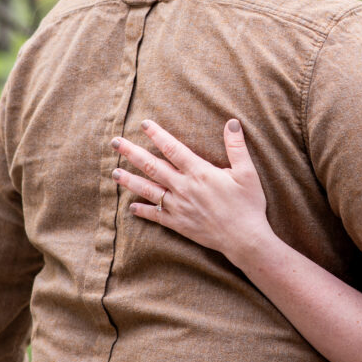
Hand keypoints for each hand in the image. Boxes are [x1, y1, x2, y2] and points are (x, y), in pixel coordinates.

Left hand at [110, 118, 272, 263]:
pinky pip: (156, 216)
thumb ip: (237, 147)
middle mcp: (184, 188)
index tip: (144, 124)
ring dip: (129, 180)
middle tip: (115, 142)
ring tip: (113, 172)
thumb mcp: (247, 172)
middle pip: (152, 167)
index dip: (157, 135)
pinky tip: (131, 207)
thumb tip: (232, 122)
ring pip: (148, 190)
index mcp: (199, 172)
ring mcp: (179, 207)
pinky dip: (142, 211)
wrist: (244, 239)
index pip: (173, 149)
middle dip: (132, 153)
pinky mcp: (179, 224)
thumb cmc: (248, 204)